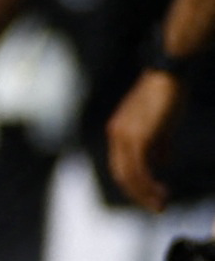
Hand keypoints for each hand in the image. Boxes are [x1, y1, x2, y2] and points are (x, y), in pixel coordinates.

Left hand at [106, 69, 183, 211]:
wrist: (168, 77)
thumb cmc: (166, 98)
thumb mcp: (160, 126)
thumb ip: (159, 145)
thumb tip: (162, 163)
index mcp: (118, 131)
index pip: (121, 166)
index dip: (135, 185)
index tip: (151, 197)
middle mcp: (116, 134)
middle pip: (122, 174)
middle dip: (139, 195)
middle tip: (157, 207)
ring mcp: (125, 135)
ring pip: (130, 175)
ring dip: (145, 194)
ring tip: (161, 204)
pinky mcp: (138, 136)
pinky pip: (139, 169)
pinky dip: (149, 185)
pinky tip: (161, 192)